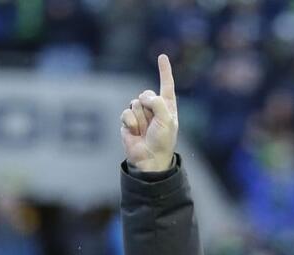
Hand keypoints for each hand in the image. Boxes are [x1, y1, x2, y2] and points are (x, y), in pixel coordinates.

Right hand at [120, 54, 177, 172]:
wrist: (149, 159)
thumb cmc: (162, 141)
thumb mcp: (167, 120)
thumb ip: (158, 103)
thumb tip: (144, 97)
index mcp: (167, 107)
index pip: (166, 85)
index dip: (164, 71)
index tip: (162, 56)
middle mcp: (154, 108)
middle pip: (146, 93)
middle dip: (148, 106)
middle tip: (152, 123)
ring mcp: (140, 114)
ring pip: (135, 103)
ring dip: (140, 118)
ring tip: (144, 131)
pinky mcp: (128, 121)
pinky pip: (126, 113)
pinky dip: (131, 123)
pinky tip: (135, 133)